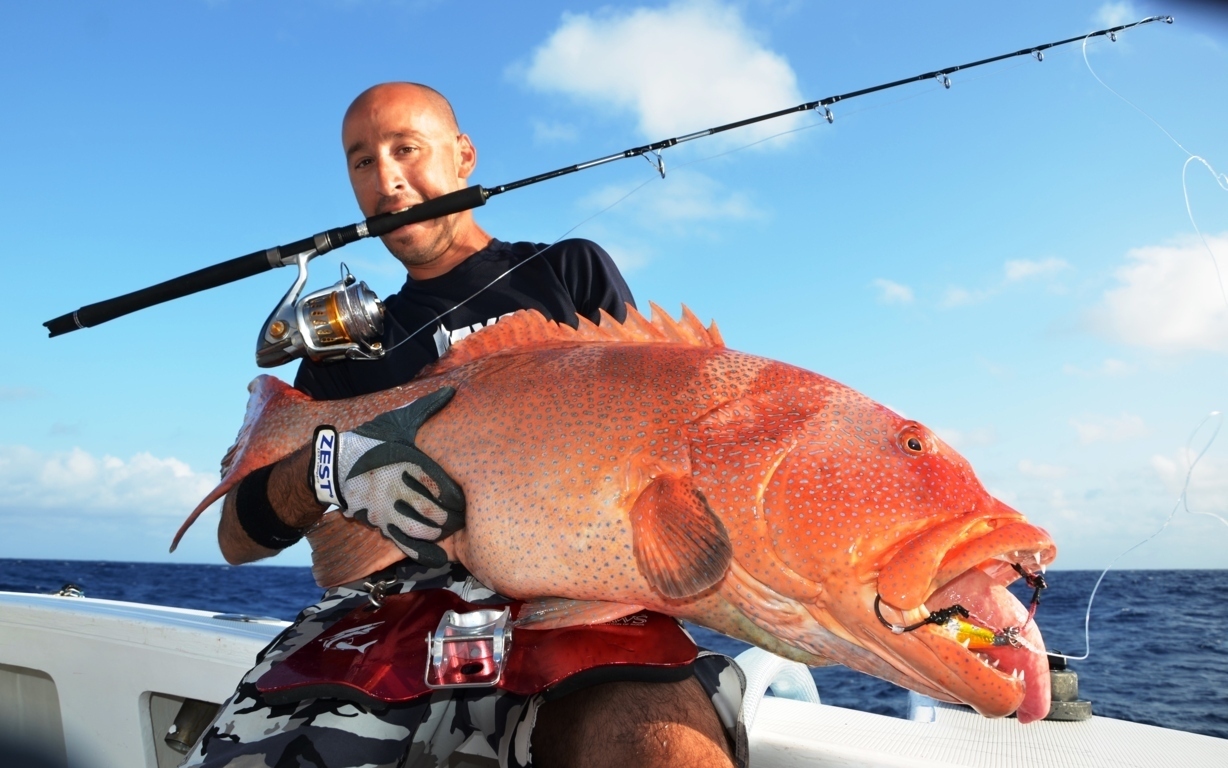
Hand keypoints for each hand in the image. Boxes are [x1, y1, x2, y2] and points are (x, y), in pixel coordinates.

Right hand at [313, 388, 464, 566]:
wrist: (332, 463)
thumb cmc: (369, 440)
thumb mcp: (396, 421)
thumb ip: (425, 409)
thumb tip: (450, 392)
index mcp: (408, 462)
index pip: (441, 485)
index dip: (456, 496)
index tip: (466, 497)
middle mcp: (398, 486)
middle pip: (434, 510)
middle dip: (451, 517)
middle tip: (463, 517)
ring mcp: (386, 506)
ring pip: (420, 528)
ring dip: (438, 532)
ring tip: (449, 529)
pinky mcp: (377, 521)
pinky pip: (401, 540)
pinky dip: (421, 551)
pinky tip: (437, 555)